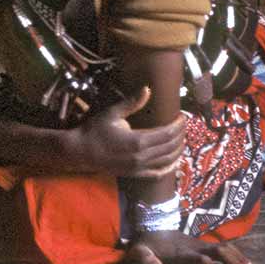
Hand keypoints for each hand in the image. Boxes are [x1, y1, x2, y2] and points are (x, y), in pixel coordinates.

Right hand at [68, 87, 184, 177]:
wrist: (80, 152)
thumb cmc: (94, 131)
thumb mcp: (111, 114)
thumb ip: (131, 103)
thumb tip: (147, 89)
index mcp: (138, 140)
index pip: (167, 133)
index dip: (178, 125)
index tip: (182, 117)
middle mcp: (142, 156)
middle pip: (170, 146)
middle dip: (180, 135)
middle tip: (184, 126)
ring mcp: (139, 167)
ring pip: (168, 160)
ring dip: (178, 150)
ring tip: (182, 139)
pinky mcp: (135, 174)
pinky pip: (158, 173)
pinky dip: (170, 168)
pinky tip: (175, 162)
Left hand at [125, 230, 255, 263]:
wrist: (150, 225)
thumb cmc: (145, 243)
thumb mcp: (139, 251)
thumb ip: (146, 260)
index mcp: (181, 251)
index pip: (200, 259)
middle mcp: (194, 246)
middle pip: (219, 251)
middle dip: (234, 262)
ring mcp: (200, 244)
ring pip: (224, 248)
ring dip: (238, 258)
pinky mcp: (202, 244)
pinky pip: (223, 248)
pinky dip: (236, 254)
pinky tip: (245, 262)